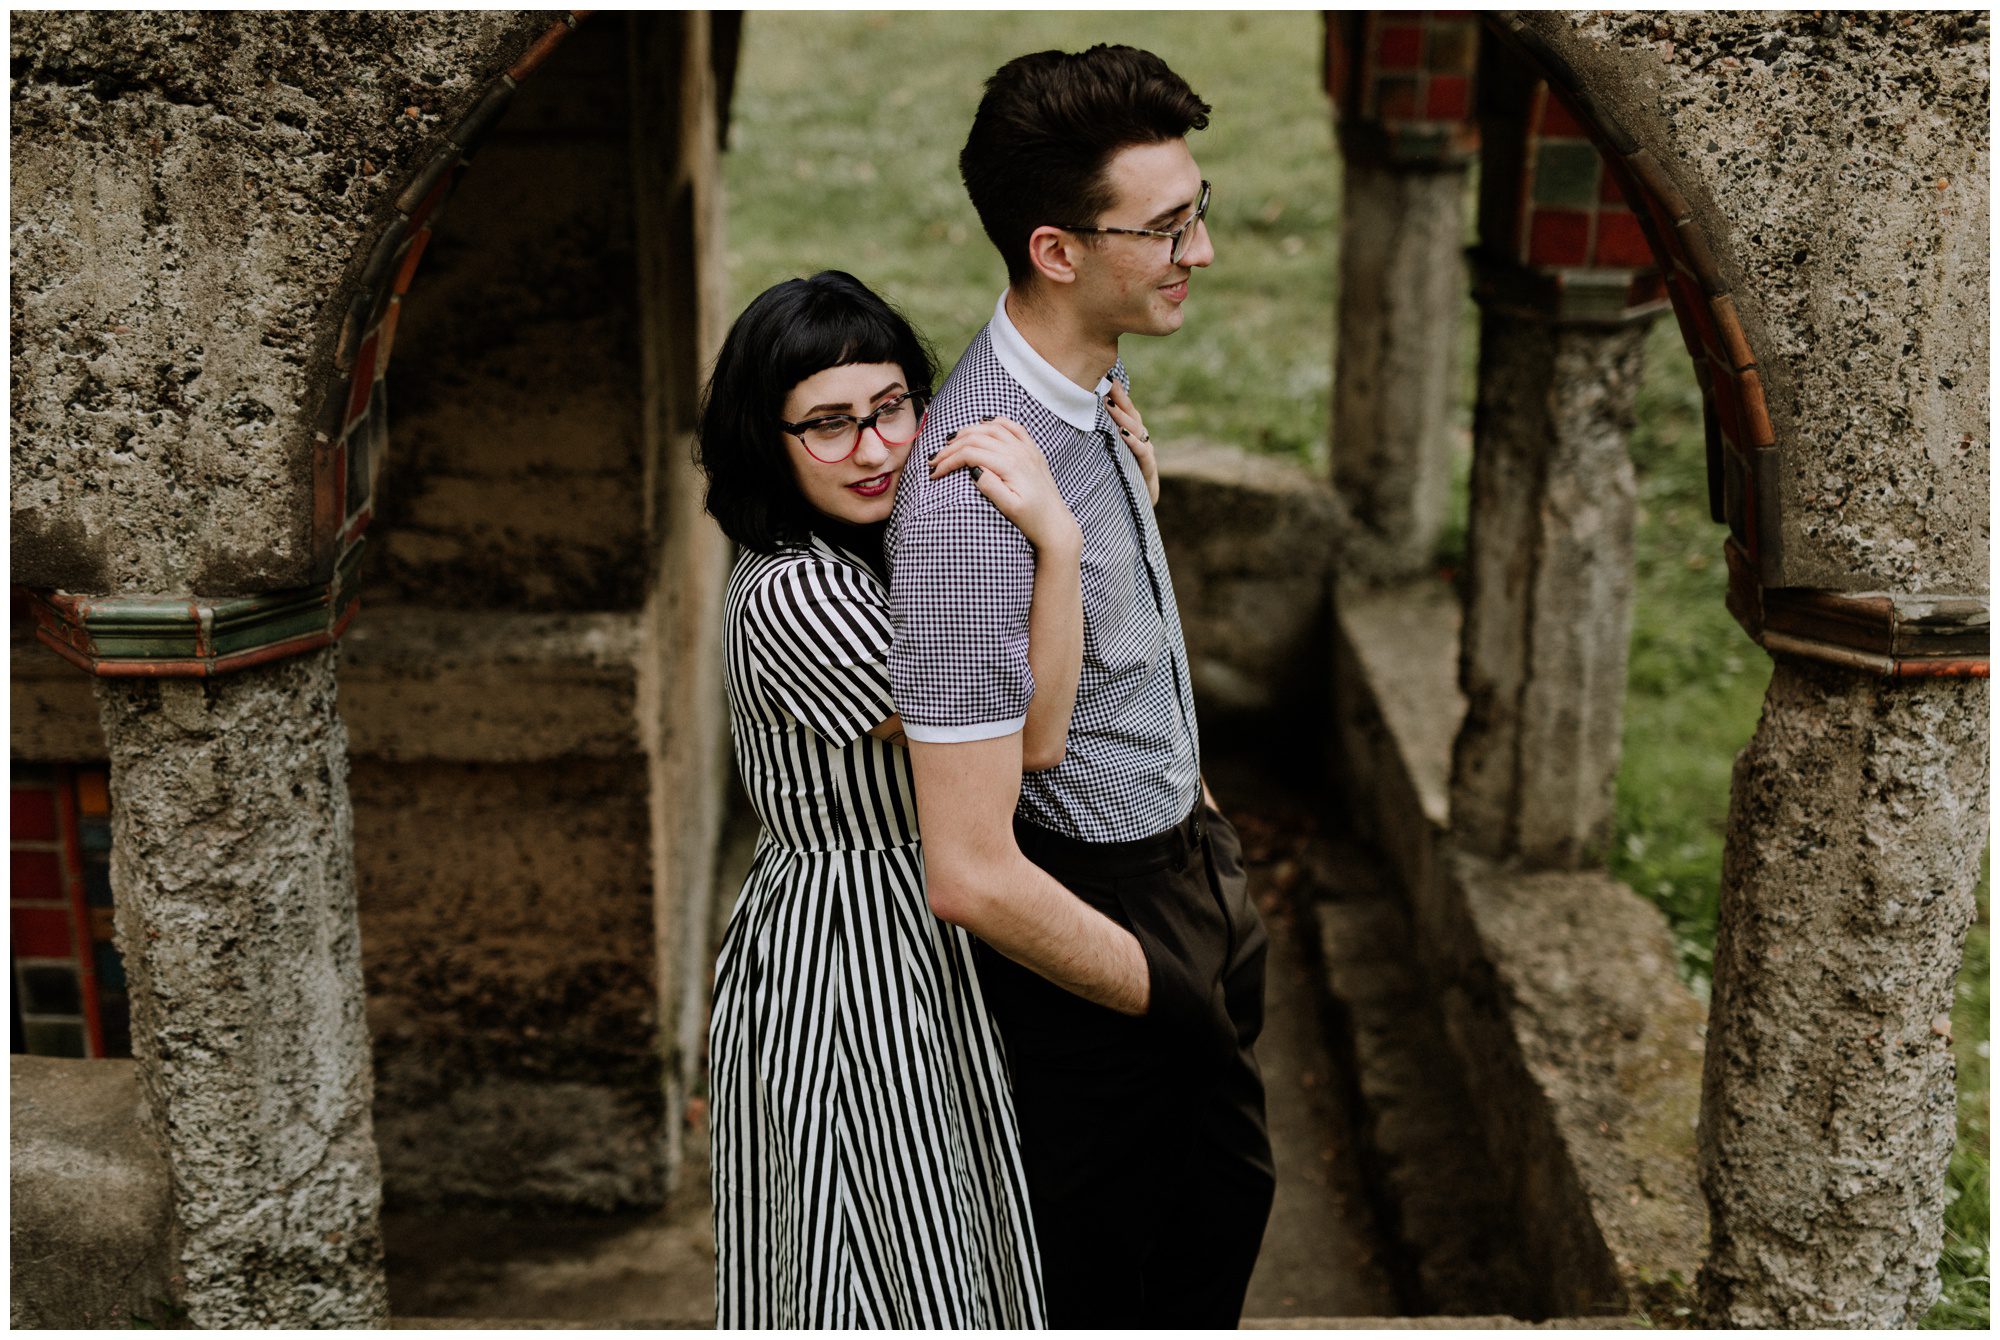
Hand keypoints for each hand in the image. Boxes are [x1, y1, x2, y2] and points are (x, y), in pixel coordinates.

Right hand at [929, 417, 1081, 556]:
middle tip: (935, 460)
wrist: (1056, 524)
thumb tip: (973, 468)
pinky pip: (1014, 427)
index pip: (970, 454)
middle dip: (951, 448)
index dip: (948, 462)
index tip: (934, 474)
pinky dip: (996, 422)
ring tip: (951, 441)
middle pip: (977, 439)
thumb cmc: (1032, 520)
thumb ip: (991, 487)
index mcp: (1010, 465)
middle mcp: (1019, 452)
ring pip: (992, 428)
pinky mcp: (1032, 452)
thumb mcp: (1010, 508)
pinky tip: (984, 423)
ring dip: (968, 431)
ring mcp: (1027, 449)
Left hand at [1108, 382, 1158, 506]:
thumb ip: (1100, 440)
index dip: (1118, 394)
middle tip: (1107, 384)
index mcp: (1132, 437)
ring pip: (1137, 430)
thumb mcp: (1107, 458)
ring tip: (1109, 405)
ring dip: (1123, 417)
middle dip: (1120, 399)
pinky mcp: (1148, 472)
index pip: (1127, 410)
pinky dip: (1134, 443)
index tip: (1107, 378)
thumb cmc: (1117, 483)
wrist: (1134, 511)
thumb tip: (1075, 420)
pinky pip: (1143, 454)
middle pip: (1133, 415)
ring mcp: (1146, 455)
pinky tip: (1123, 433)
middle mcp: (1141, 442)